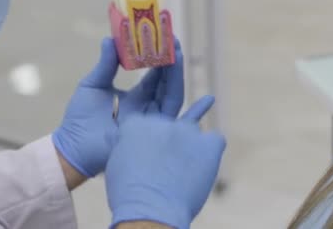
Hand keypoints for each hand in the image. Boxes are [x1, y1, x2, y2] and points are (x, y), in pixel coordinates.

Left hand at [52, 37, 184, 177]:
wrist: (75, 148)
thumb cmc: (80, 119)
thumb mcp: (93, 85)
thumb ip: (106, 64)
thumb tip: (110, 39)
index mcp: (136, 96)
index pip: (154, 73)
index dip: (160, 57)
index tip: (164, 39)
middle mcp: (148, 106)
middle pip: (167, 81)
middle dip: (172, 62)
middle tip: (175, 41)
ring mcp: (153, 119)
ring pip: (173, 94)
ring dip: (177, 74)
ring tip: (179, 54)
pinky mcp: (155, 131)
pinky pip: (177, 119)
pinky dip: (195, 111)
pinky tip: (209, 100)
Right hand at [105, 96, 225, 228]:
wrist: (151, 210)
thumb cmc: (129, 195)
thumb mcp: (117, 164)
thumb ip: (130, 147)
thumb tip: (140, 148)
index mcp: (138, 124)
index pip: (146, 125)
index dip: (148, 144)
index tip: (147, 161)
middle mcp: (164, 122)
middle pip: (171, 127)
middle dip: (168, 145)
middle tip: (166, 169)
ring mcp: (188, 131)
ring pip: (193, 132)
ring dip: (189, 148)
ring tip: (183, 172)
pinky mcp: (208, 144)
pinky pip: (215, 140)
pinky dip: (211, 151)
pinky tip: (204, 166)